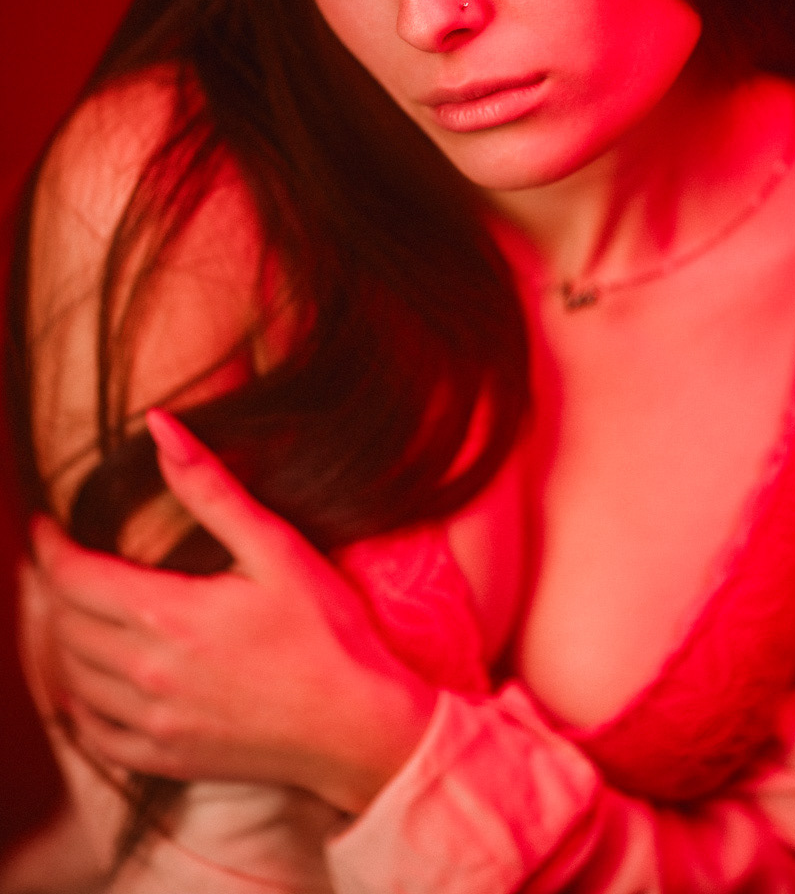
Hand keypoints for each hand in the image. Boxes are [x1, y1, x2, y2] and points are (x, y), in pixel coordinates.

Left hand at [32, 409, 436, 812]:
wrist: (359, 726)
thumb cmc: (326, 630)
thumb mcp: (275, 546)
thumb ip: (209, 486)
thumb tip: (159, 425)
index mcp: (167, 615)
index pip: (74, 577)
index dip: (48, 547)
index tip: (44, 526)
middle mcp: (147, 673)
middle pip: (66, 625)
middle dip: (55, 586)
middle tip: (60, 561)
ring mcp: (154, 723)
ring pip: (74, 679)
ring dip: (63, 640)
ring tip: (74, 611)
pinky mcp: (168, 759)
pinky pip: (95, 735)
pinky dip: (79, 706)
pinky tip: (87, 688)